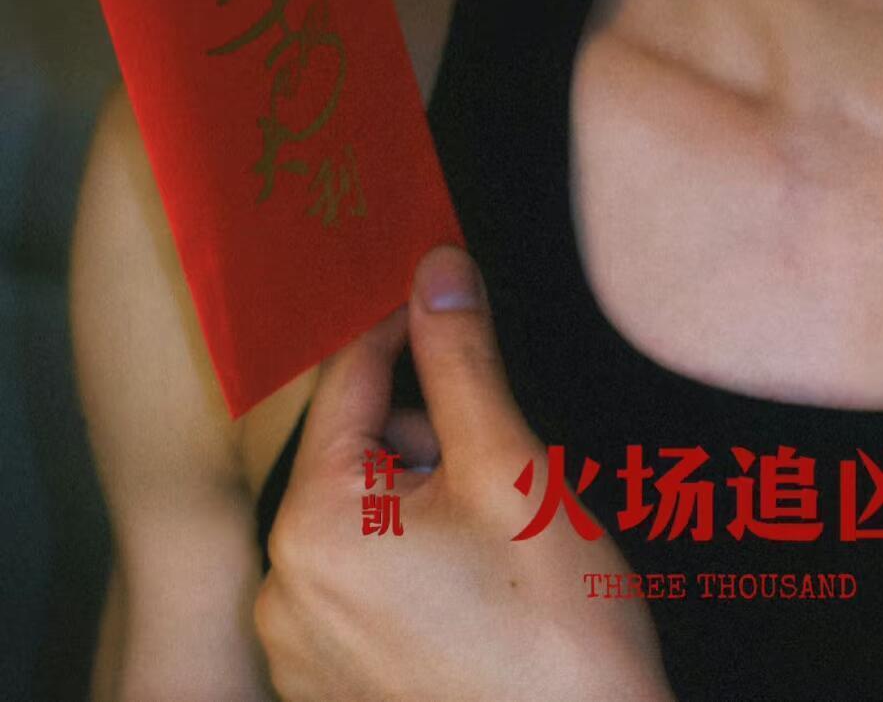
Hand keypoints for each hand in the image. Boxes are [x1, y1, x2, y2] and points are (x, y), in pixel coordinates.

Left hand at [254, 244, 675, 701]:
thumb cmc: (555, 634)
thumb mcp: (511, 468)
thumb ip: (462, 358)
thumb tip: (436, 269)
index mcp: (314, 526)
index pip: (352, 378)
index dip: (412, 330)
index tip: (460, 309)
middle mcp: (282, 593)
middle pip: (357, 451)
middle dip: (430, 439)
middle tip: (504, 477)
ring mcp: (300, 654)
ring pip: (363, 518)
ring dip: (426, 503)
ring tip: (499, 548)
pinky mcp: (328, 693)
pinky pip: (360, 588)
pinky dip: (413, 568)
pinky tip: (477, 596)